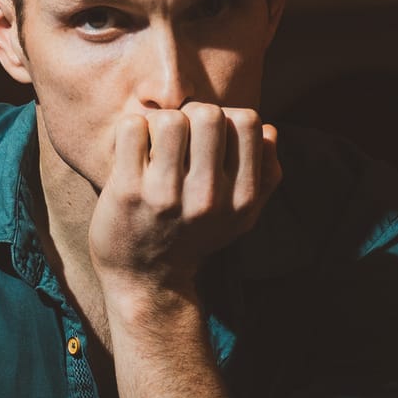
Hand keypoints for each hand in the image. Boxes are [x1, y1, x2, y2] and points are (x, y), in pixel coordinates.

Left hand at [89, 105, 280, 309]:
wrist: (147, 282)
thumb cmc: (195, 237)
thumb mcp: (242, 217)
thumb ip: (266, 175)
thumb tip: (269, 129)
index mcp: (241, 199)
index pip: (248, 123)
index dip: (227, 120)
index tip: (209, 141)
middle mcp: (207, 198)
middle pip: (209, 114)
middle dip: (192, 117)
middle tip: (180, 139)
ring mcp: (166, 195)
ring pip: (171, 119)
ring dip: (160, 124)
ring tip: (156, 146)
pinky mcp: (129, 191)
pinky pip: (133, 128)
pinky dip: (131, 132)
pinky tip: (133, 152)